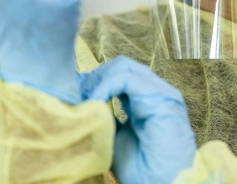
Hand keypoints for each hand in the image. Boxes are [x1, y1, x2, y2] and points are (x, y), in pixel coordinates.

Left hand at [80, 56, 196, 183]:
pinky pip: (126, 80)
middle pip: (121, 66)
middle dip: (96, 76)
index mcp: (146, 99)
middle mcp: (155, 90)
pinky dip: (106, 86)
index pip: (120, 74)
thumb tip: (82, 101)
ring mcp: (160, 91)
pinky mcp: (161, 97)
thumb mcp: (115, 136)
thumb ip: (104, 116)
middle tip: (77, 93)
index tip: (75, 93)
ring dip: (99, 80)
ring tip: (85, 98)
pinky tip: (95, 100)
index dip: (96, 79)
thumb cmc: (142, 170)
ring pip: (123, 68)